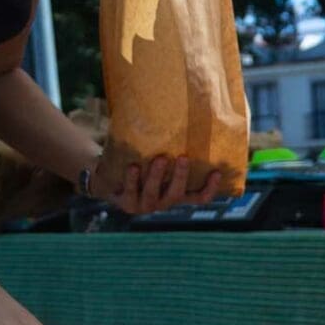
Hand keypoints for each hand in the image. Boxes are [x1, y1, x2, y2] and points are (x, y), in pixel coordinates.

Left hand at [93, 155, 221, 214]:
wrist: (107, 179)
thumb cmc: (139, 165)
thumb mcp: (156, 160)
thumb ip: (169, 151)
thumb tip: (183, 118)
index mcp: (175, 195)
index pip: (198, 198)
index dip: (210, 188)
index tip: (217, 172)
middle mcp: (163, 203)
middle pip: (177, 194)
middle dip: (180, 176)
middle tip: (183, 157)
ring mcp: (145, 206)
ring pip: (153, 193)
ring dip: (157, 176)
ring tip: (160, 158)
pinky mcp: (125, 204)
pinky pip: (130, 192)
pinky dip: (132, 179)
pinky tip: (133, 166)